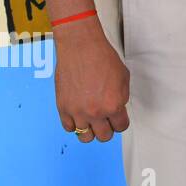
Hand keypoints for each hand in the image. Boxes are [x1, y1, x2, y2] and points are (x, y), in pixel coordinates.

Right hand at [53, 18, 129, 142]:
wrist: (81, 48)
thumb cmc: (102, 58)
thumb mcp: (123, 78)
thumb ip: (121, 97)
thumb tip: (118, 108)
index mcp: (113, 105)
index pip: (121, 127)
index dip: (120, 122)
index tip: (118, 120)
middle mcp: (95, 112)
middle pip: (104, 136)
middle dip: (107, 128)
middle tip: (106, 120)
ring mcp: (77, 112)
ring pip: (85, 137)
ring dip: (90, 130)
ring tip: (92, 120)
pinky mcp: (63, 108)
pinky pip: (68, 128)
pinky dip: (74, 125)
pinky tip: (79, 116)